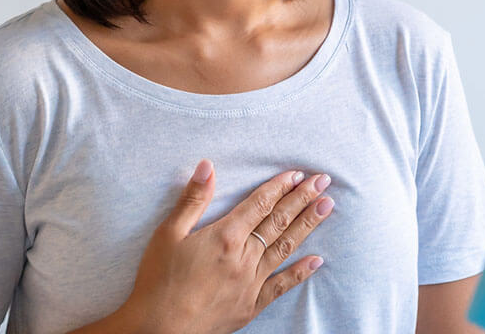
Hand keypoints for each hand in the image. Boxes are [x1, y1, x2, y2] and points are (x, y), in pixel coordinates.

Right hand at [119, 160, 335, 333]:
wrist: (158, 329)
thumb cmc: (158, 281)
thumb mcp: (168, 234)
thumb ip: (192, 199)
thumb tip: (208, 166)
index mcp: (225, 236)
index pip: (260, 204)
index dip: (280, 187)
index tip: (298, 174)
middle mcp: (244, 257)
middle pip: (279, 221)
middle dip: (302, 199)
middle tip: (323, 181)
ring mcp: (251, 282)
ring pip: (285, 247)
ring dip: (308, 225)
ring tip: (327, 206)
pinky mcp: (251, 304)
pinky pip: (281, 285)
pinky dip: (300, 272)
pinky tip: (317, 260)